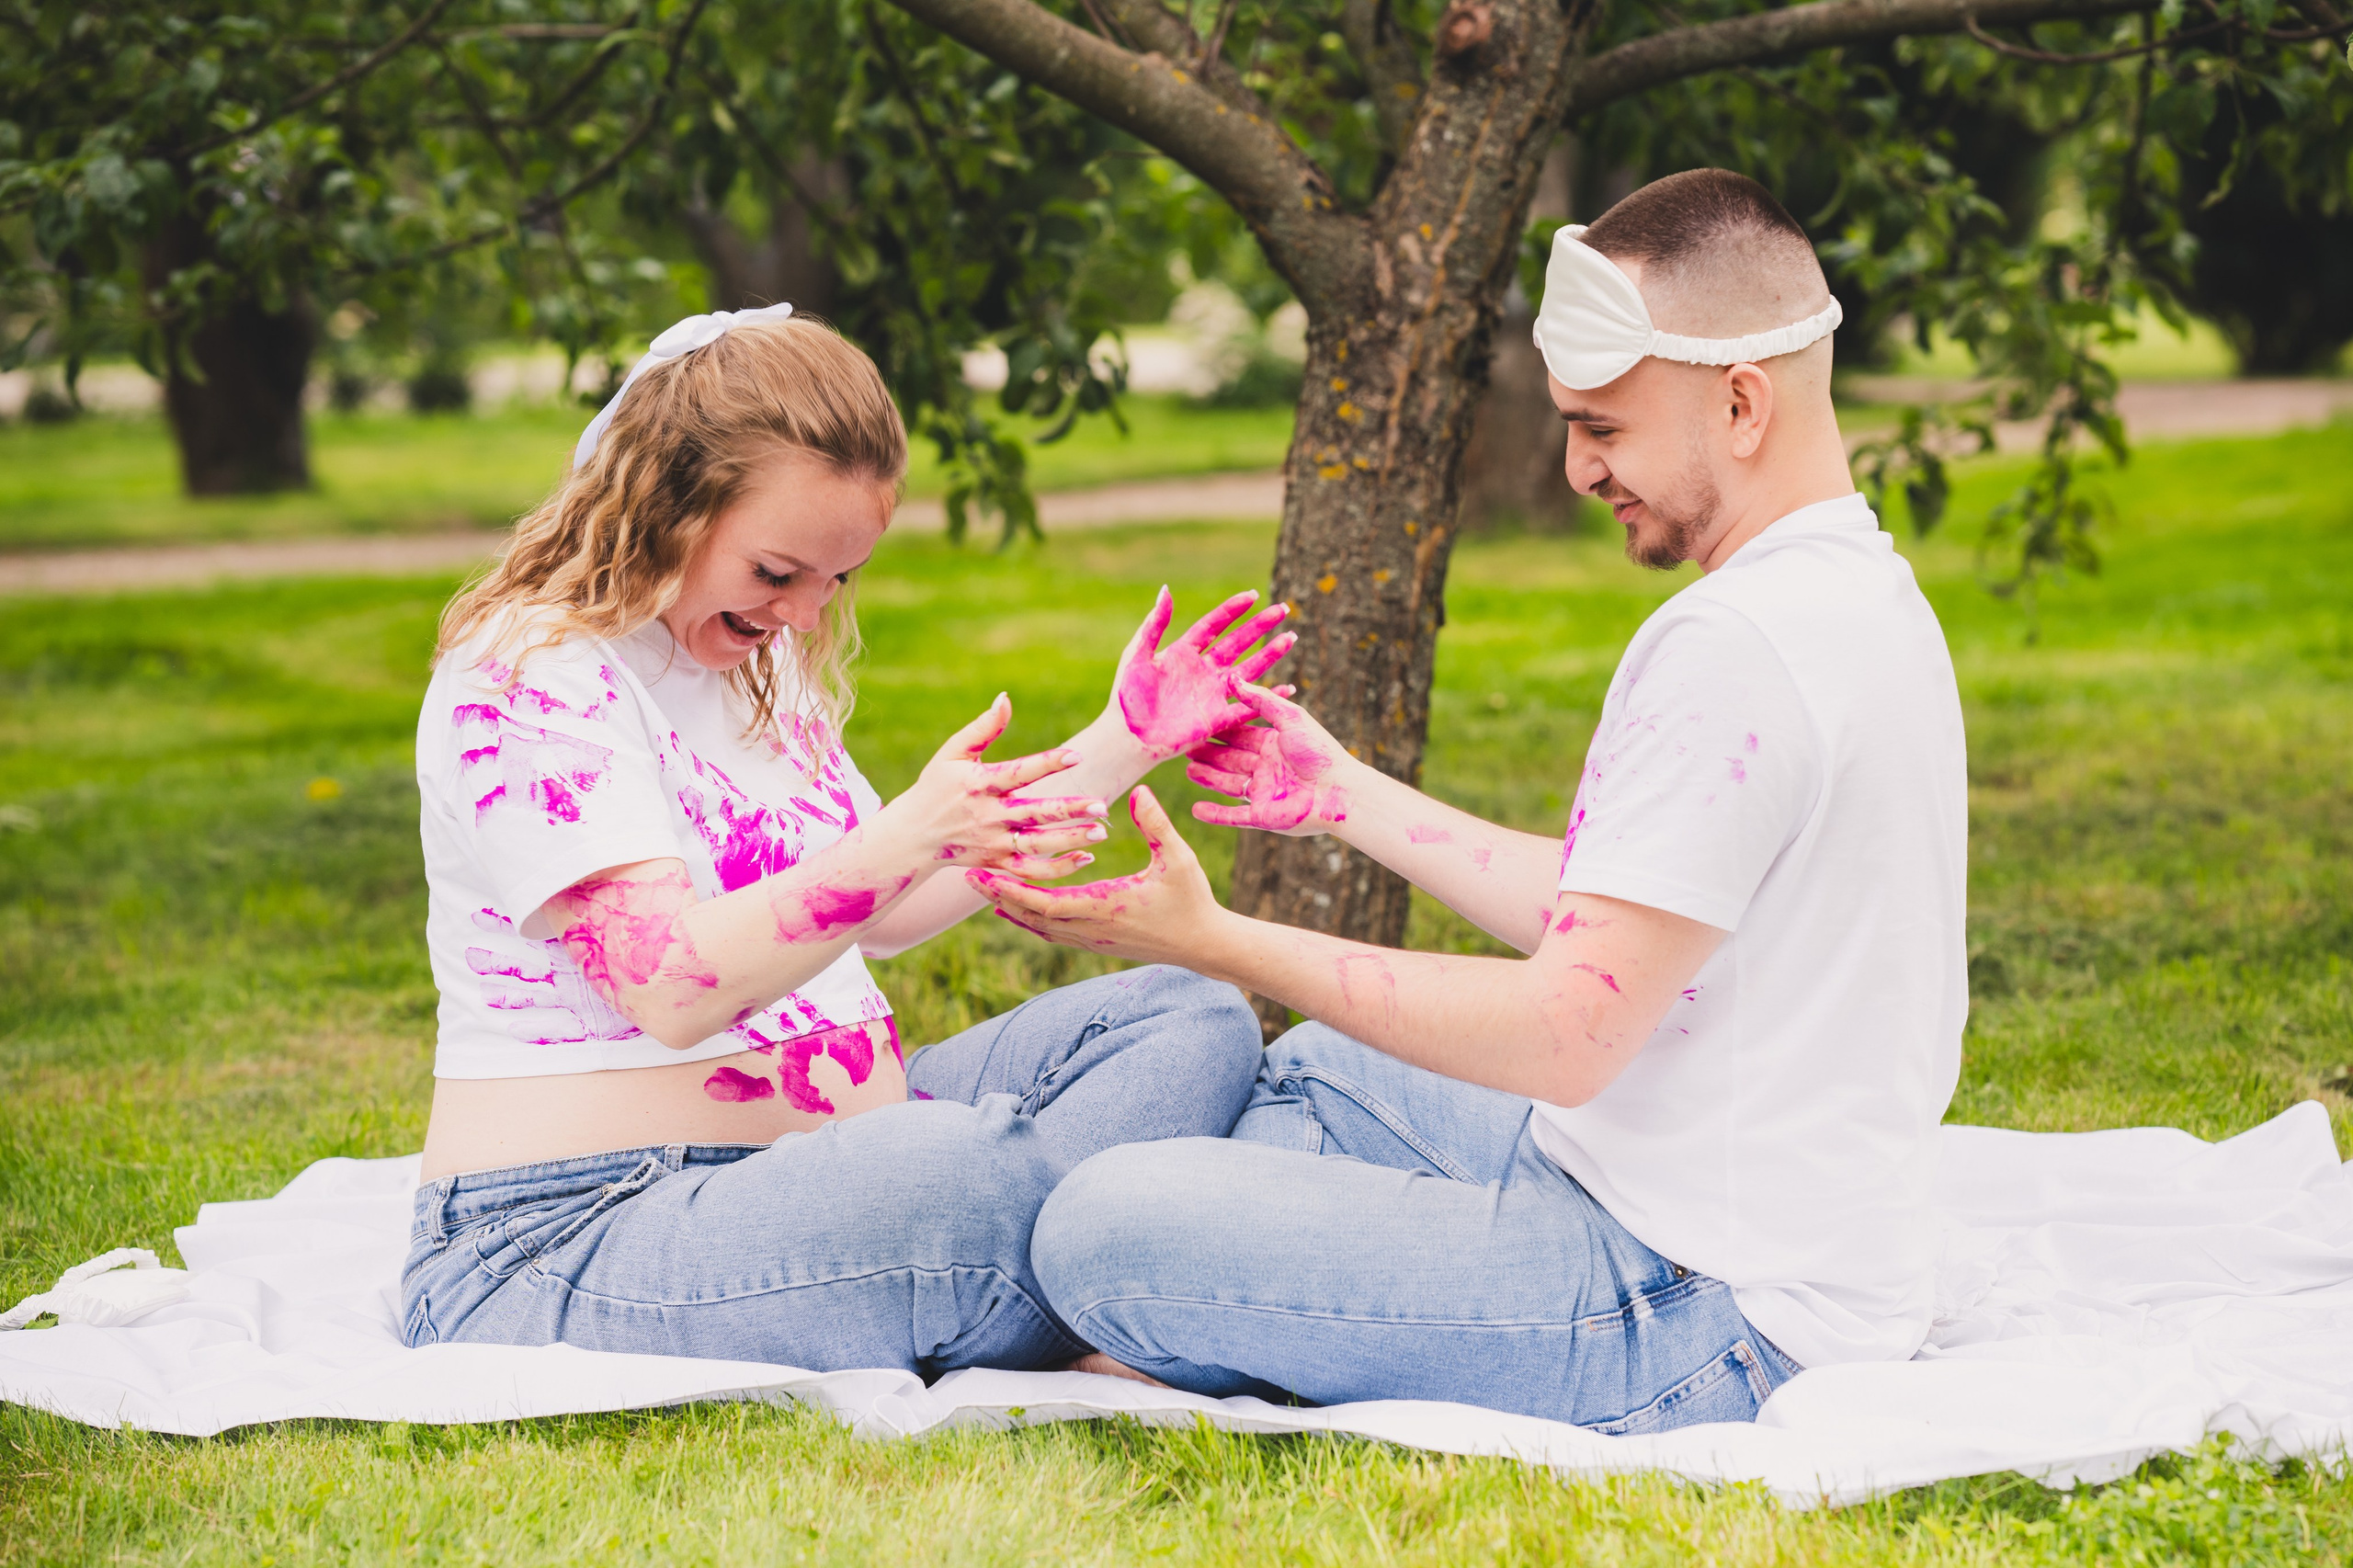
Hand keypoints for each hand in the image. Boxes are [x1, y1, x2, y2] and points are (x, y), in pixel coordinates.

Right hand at [885, 695, 1108, 877]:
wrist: (912, 836)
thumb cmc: (936, 787)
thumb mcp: (953, 753)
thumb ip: (983, 728)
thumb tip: (1006, 698)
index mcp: (979, 785)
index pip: (1018, 773)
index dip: (1047, 763)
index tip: (1076, 755)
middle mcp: (987, 816)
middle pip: (1033, 814)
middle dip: (1068, 811)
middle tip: (1100, 805)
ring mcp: (993, 844)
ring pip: (1037, 846)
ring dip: (1069, 841)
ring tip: (1100, 833)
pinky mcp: (997, 864)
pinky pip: (1030, 872)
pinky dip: (1058, 869)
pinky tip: (1086, 858)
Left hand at [965, 786, 1223, 964]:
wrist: (1203, 944)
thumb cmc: (1193, 900)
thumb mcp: (1179, 859)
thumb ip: (1156, 825)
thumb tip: (1139, 792)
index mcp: (1105, 906)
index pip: (1045, 903)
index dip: (1011, 889)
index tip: (984, 872)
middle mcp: (1092, 929)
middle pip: (1031, 917)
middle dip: (999, 896)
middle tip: (968, 876)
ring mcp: (1093, 940)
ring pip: (1040, 928)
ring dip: (1011, 909)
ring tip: (985, 889)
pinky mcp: (1097, 944)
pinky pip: (1054, 934)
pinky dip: (1031, 921)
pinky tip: (1017, 909)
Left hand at [1112, 587, 1296, 759]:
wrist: (1125, 736)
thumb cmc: (1126, 696)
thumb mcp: (1137, 654)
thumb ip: (1154, 624)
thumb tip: (1166, 589)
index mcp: (1183, 654)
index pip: (1214, 626)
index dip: (1232, 610)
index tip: (1252, 595)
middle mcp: (1202, 671)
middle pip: (1238, 643)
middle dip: (1260, 626)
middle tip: (1283, 610)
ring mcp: (1211, 694)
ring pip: (1248, 670)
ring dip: (1270, 655)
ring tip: (1290, 637)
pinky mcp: (1216, 719)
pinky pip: (1247, 707)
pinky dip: (1267, 698)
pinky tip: (1289, 687)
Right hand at [1184, 681, 1355, 834]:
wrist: (1340, 791)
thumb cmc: (1319, 751)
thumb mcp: (1290, 717)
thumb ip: (1261, 699)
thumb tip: (1233, 677)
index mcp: (1274, 744)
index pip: (1240, 735)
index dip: (1220, 731)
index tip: (1199, 723)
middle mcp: (1267, 768)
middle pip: (1230, 759)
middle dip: (1209, 753)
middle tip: (1185, 747)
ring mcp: (1264, 793)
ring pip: (1228, 784)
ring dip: (1208, 778)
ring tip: (1187, 769)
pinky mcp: (1262, 816)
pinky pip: (1233, 816)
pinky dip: (1215, 814)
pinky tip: (1195, 809)